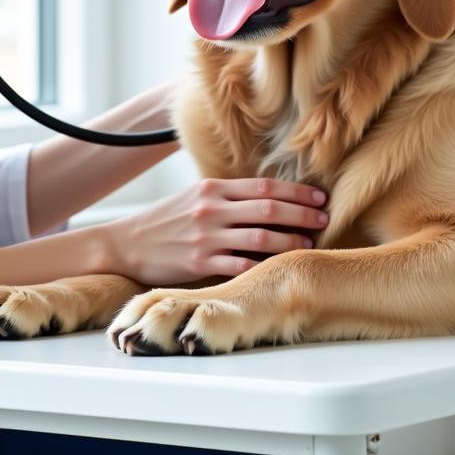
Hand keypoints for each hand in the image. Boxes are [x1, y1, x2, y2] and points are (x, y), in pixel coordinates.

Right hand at [104, 177, 328, 286]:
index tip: (319, 199)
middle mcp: (212, 208)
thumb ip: (229, 197)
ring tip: (310, 245)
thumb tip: (271, 200)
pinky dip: (264, 266)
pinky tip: (281, 268)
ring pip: (260, 238)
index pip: (264, 186)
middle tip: (325, 220)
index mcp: (213, 188)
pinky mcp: (200, 263)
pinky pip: (240, 265)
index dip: (296, 193)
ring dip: (291, 241)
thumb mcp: (196, 197)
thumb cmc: (168, 220)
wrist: (129, 242)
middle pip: (268, 209)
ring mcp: (206, 236)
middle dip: (302, 215)